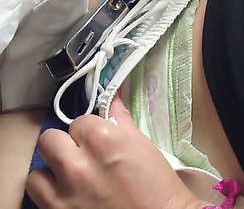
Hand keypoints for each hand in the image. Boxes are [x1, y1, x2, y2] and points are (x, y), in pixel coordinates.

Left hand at [25, 96, 202, 208]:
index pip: (79, 121)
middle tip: (79, 156)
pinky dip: (50, 197)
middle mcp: (77, 164)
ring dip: (51, 174)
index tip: (97, 141)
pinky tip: (68, 196)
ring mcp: (63, 195)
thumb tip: (111, 98)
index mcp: (101, 140)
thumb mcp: (141, 144)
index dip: (89, 131)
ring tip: (69, 179)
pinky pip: (38, 200)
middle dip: (64, 146)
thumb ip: (119, 119)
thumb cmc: (155, 185)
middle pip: (49, 140)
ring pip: (36, 173)